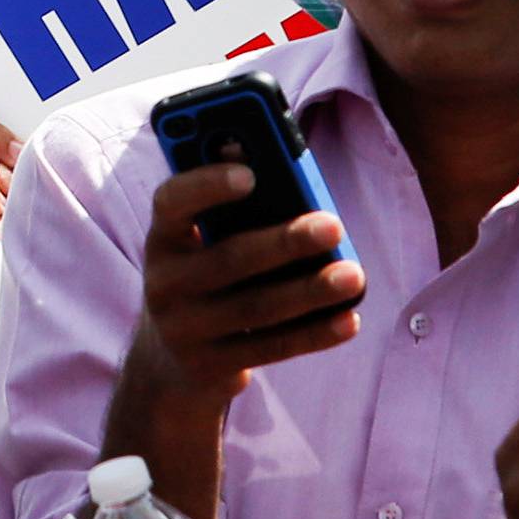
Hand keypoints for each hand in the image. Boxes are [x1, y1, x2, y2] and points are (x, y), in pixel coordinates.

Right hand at [135, 164, 362, 405]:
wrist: (171, 360)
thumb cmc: (207, 275)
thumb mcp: (204, 239)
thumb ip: (233, 204)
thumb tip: (254, 151)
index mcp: (164, 236)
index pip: (172, 202)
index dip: (207, 185)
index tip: (251, 174)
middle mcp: (164, 282)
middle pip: (229, 258)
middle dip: (285, 242)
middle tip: (334, 227)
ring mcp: (183, 330)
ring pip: (256, 308)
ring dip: (309, 292)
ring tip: (354, 276)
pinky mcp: (209, 366)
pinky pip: (269, 347)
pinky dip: (312, 334)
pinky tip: (348, 320)